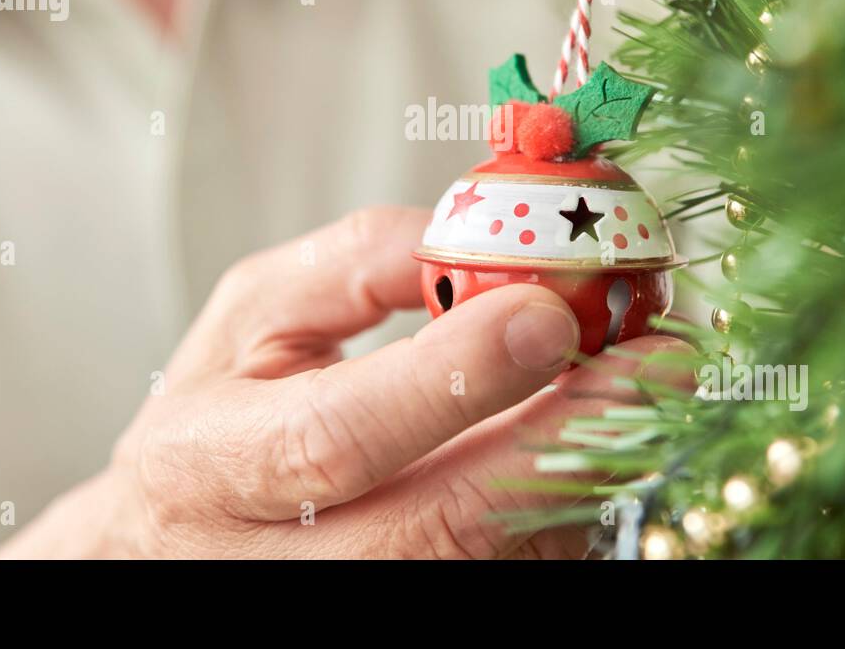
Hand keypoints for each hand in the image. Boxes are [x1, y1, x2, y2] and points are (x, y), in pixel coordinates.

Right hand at [0, 207, 688, 558]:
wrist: (183, 543)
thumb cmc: (222, 416)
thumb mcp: (254, 315)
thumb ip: (358, 264)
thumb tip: (478, 233)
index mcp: (211, 464)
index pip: (336, 438)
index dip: (450, 380)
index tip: (548, 312)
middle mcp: (276, 564)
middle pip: (439, 523)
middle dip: (564, 437)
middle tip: (661, 361)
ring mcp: (345, 606)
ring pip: (492, 561)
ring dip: (590, 472)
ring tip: (652, 388)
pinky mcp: (411, 614)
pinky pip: (512, 575)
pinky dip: (572, 511)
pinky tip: (603, 443)